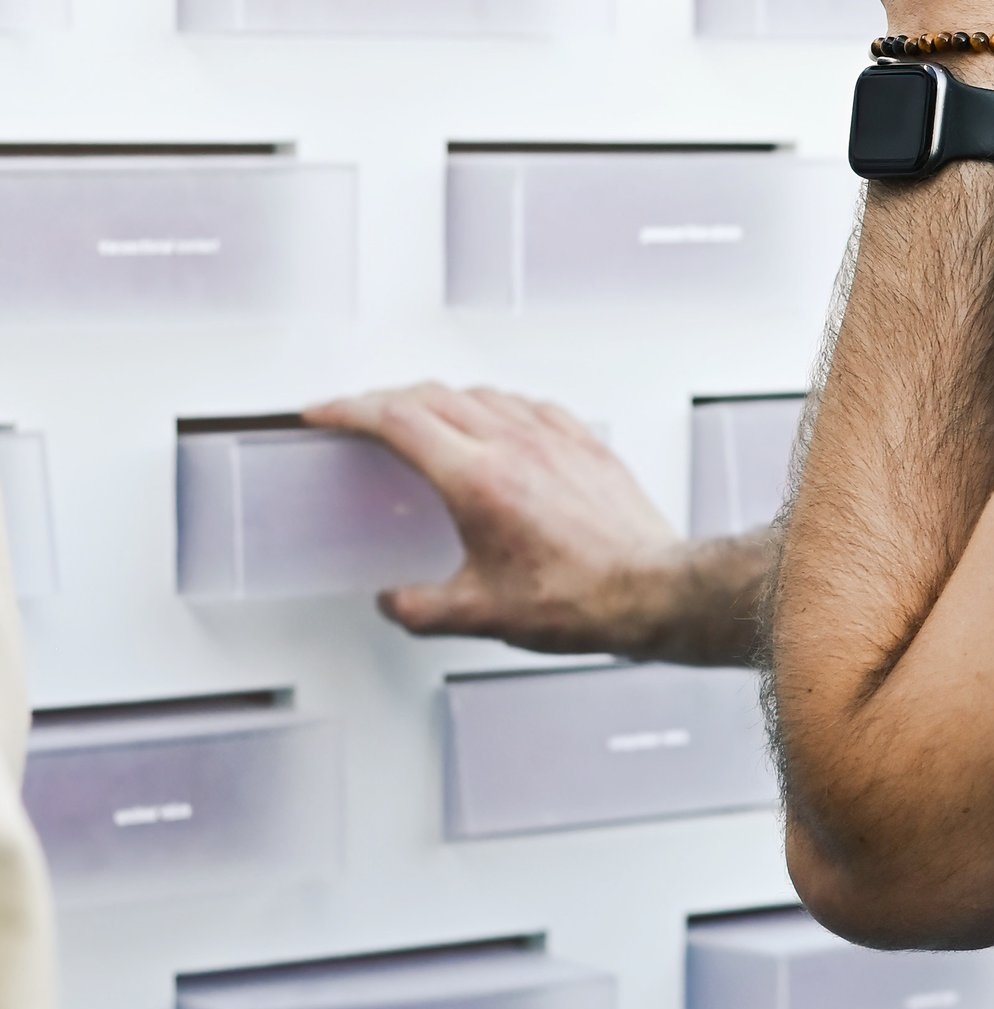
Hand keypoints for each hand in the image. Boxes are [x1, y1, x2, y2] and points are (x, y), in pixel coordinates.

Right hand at [301, 385, 694, 654]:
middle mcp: (515, 446)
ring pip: (481, 394)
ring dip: (439, 398)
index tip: (326, 413)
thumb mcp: (481, 614)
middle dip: (384, 401)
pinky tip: (497, 419)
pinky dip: (495, 405)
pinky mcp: (586, 445)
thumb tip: (395, 603)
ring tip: (420, 415)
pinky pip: (529, 405)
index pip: (398, 421)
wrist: (654, 590)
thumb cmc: (583, 599)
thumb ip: (422, 608)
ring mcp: (554, 439)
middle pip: (432, 397)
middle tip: (361, 415)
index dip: (351, 411)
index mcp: (478, 481)